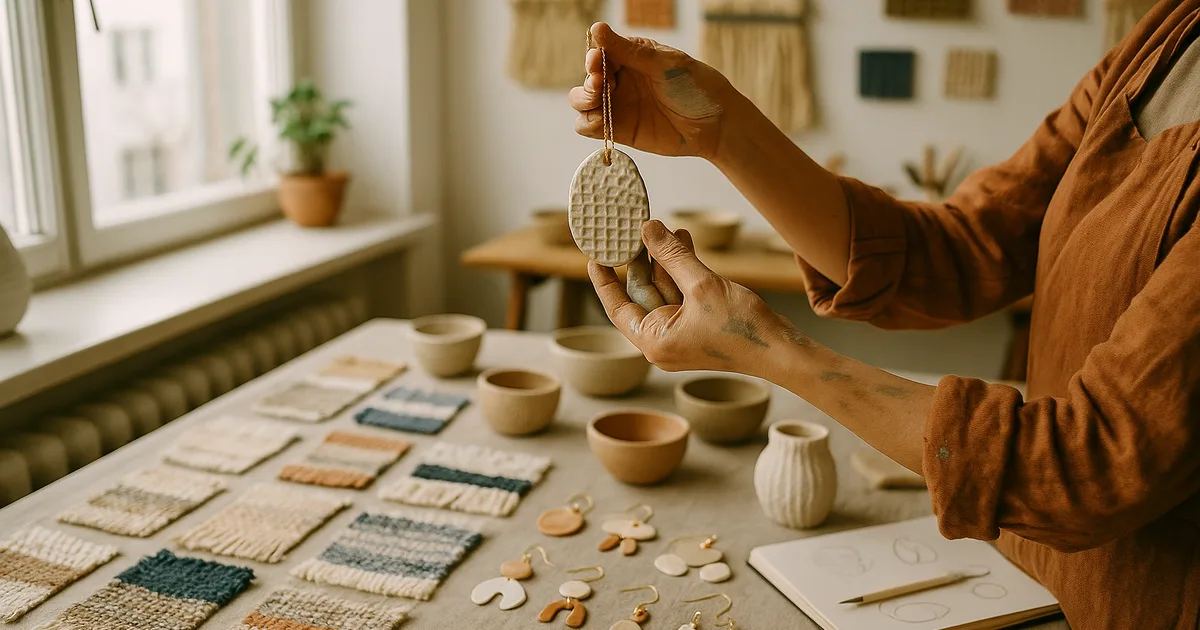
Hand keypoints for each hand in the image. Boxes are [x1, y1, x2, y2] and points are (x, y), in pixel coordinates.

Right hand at [569, 22, 736, 159]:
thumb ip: (629, 51)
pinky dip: (588, 123)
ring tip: (597, 100)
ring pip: (583, 102)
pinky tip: (600, 120)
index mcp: (631, 57)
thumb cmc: (696, 87)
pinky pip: (591, 127)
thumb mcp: (663, 64)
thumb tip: (596, 28)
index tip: (598, 61)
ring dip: (583, 99)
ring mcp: (619, 105)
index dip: (594, 58)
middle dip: (588, 80)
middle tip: (598, 83)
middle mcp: (621, 80)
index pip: (600, 53)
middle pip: (587, 78)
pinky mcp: (620, 130)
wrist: (715, 125)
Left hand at [589, 220, 789, 373]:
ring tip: (665, 228)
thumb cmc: (741, 328)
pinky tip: (682, 241)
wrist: (780, 350)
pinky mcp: (698, 325)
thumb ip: (672, 256)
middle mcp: (663, 340)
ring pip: (664, 290)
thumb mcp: (702, 285)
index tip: (595, 255)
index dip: (604, 280)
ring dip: (665, 260)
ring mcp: (681, 333)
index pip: (616, 307)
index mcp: (653, 340)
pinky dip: (682, 270)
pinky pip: (681, 293)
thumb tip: (648, 228)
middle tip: (636, 229)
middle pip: (641, 294)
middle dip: (642, 260)